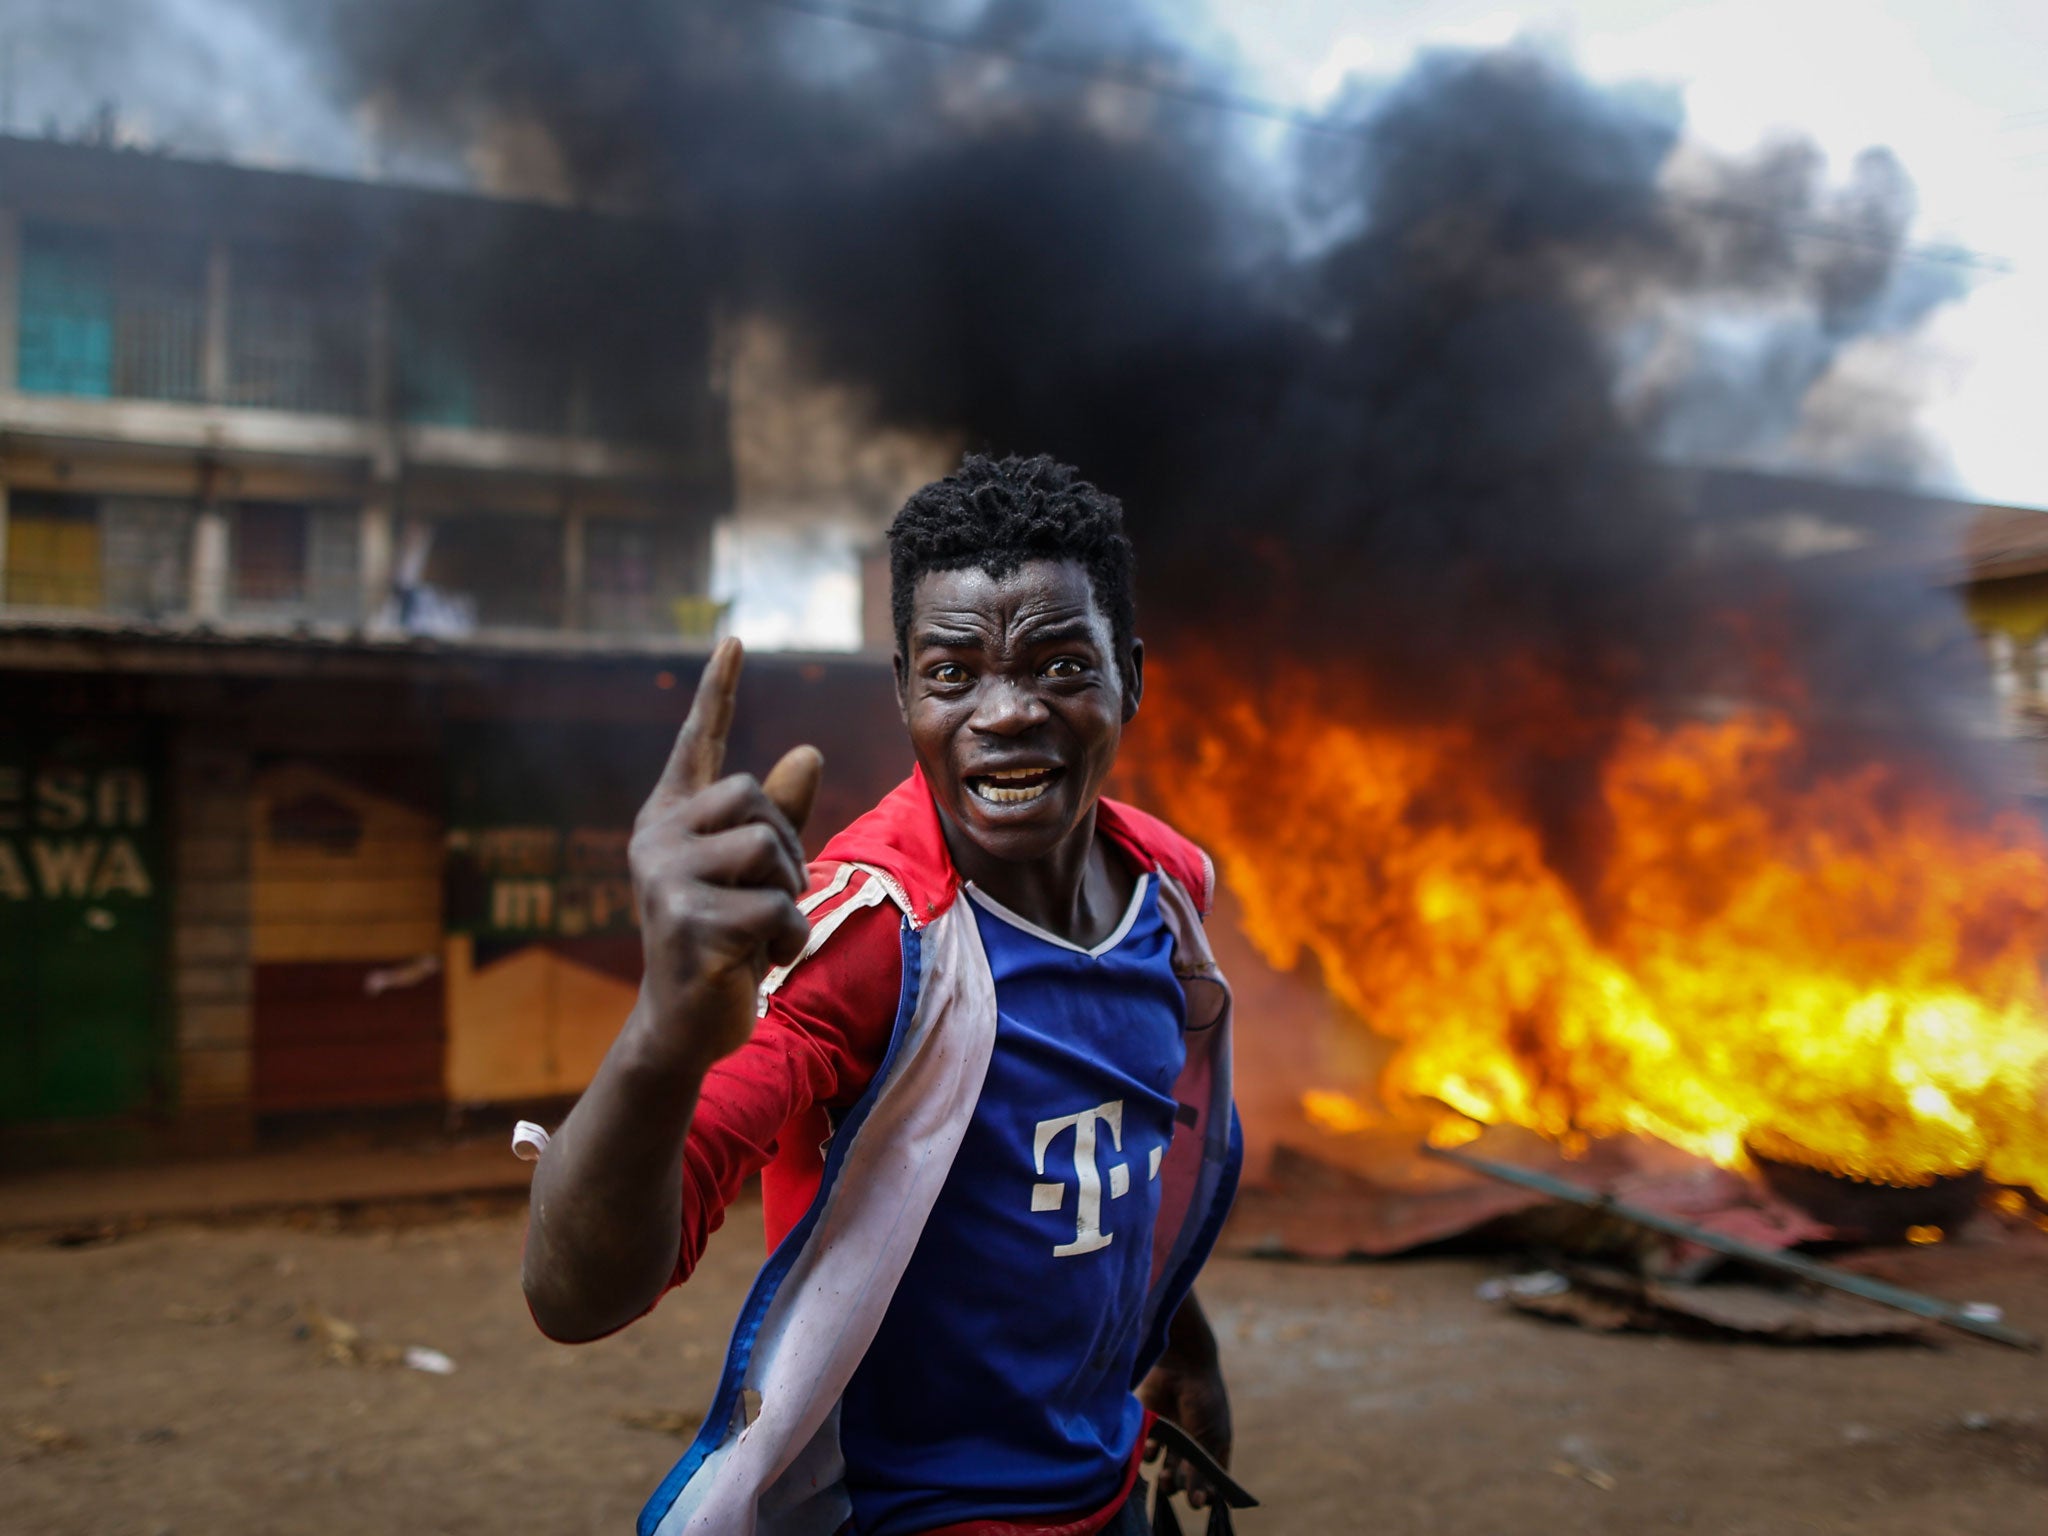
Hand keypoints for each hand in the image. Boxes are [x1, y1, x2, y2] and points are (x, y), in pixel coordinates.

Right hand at [628, 637, 823, 1070]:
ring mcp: (664, 878)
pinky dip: (788, 939)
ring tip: (762, 933)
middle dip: (784, 847)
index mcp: (670, 819)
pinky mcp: (686, 921)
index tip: (735, 640)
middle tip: (770, 898)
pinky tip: (761, 964)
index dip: (716, 691)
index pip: (696, 742)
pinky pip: (775, 908)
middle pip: (752, 795)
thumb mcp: (756, 875)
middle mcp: (656, 838)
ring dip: (788, 895)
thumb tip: (806, 752)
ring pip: (766, 848)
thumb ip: (778, 817)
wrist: (685, 1026)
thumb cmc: (723, 944)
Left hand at [1139, 1349, 1231, 1508]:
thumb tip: (1197, 1504)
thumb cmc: (1205, 1400)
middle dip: (1178, 1486)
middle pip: (1185, 1481)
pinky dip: (1149, 1453)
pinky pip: (1148, 1451)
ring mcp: (1172, 1438)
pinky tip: (1153, 1445)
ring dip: (1163, 1478)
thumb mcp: (1208, 1437)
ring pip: (1165, 1471)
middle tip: (1172, 1481)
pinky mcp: (1152, 1427)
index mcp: (1214, 1449)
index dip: (1205, 1494)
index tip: (1199, 1501)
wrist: (1183, 1364)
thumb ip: (1200, 1471)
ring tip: (1164, 1473)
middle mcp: (1193, 1447)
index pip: (1211, 1482)